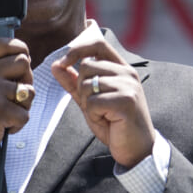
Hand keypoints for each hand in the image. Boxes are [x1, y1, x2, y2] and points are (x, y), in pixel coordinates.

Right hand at [0, 39, 34, 167]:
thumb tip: (23, 57)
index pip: (4, 43)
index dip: (20, 49)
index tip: (23, 60)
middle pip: (23, 63)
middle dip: (26, 81)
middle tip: (14, 97)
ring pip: (29, 90)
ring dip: (23, 106)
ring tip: (6, 114)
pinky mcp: (0, 110)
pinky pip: (25, 114)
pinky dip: (18, 125)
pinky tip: (2, 127)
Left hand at [51, 38, 154, 167]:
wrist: (136, 148)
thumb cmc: (114, 123)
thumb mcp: (90, 100)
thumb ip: (74, 82)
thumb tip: (55, 65)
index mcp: (121, 68)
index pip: (98, 44)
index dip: (77, 49)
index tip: (63, 62)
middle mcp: (127, 73)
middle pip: (86, 66)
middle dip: (81, 88)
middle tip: (95, 106)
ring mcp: (129, 86)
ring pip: (87, 84)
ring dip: (88, 104)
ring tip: (103, 114)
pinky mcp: (126, 101)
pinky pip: (93, 102)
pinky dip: (94, 115)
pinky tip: (107, 121)